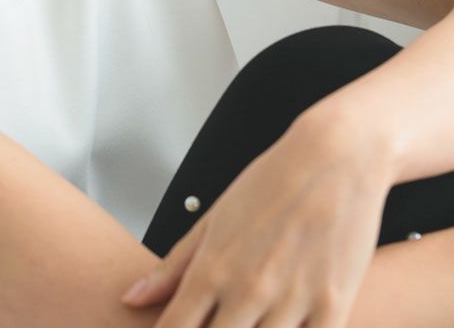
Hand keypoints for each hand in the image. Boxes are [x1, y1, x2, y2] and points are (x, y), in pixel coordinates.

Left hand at [120, 109, 394, 326]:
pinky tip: (286, 326)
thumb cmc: (272, 181)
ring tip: (249, 319)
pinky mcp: (332, 307)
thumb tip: (132, 298)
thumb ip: (173, 265)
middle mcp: (247, 291)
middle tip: (214, 322)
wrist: (334, 156)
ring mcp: (291, 302)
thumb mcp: (214, 218)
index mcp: (213, 269)